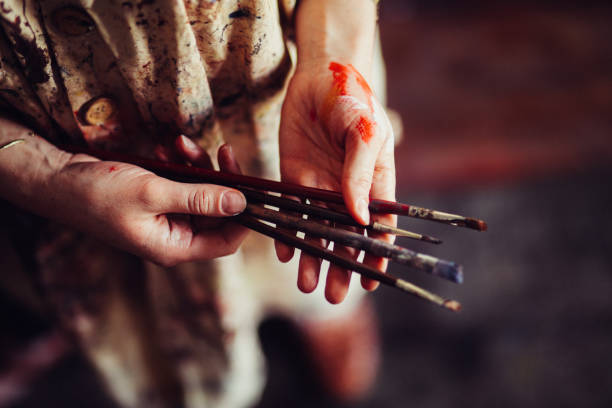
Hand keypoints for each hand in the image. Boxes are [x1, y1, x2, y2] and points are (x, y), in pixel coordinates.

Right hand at [45, 140, 248, 265]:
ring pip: (201, 194)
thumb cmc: (98, 193)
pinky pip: (183, 183)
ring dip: (198, 167)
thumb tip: (241, 203)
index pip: (226, 241)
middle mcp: (174, 236)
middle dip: (220, 180)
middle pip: (217, 213)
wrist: (58, 179)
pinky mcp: (158, 200)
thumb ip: (200, 199)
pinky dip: (181, 165)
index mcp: (175, 247)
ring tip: (182, 144)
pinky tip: (169, 148)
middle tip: (222, 151)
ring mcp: (166, 218)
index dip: (244, 217)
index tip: (252, 186)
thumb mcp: (153, 193)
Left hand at [276, 61, 396, 303]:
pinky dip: (287, 233)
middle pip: (345, 237)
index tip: (372, 282)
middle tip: (335, 297)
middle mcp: (347, 190)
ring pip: (317, 230)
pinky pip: (290, 212)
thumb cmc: (352, 99)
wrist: (318, 75)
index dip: (376, 255)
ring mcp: (320, 186)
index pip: (378, 227)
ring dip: (313, 258)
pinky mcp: (294, 178)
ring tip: (307, 285)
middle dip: (341, 266)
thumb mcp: (364, 133)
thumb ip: (361, 175)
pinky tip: (284, 253)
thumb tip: (360, 218)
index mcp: (374, 182)